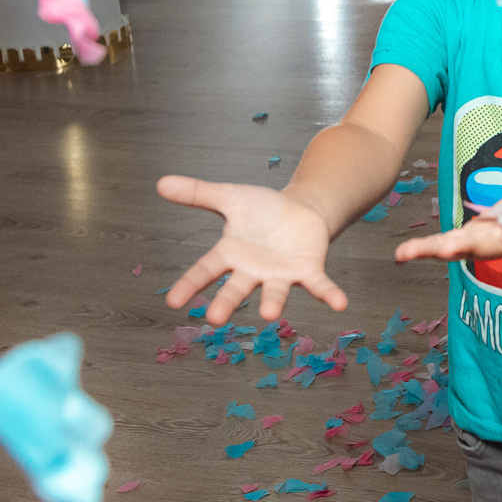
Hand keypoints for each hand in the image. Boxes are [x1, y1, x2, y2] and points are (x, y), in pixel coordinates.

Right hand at [159, 176, 348, 324]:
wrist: (299, 211)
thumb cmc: (260, 210)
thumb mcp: (229, 196)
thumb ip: (197, 193)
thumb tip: (160, 182)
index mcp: (230, 254)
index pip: (205, 270)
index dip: (189, 285)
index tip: (173, 302)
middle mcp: (253, 271)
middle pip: (237, 289)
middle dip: (227, 303)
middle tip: (215, 319)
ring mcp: (280, 274)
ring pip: (275, 292)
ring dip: (273, 303)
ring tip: (269, 315)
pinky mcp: (308, 271)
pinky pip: (318, 286)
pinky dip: (329, 295)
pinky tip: (340, 304)